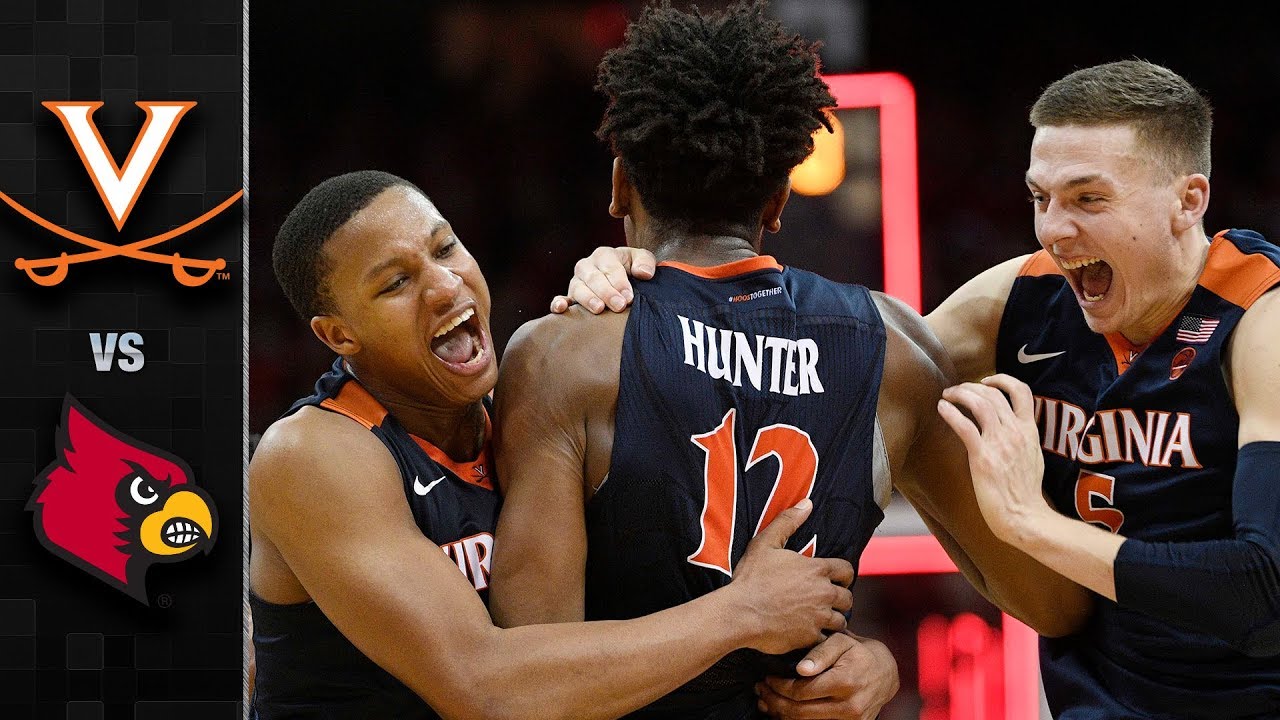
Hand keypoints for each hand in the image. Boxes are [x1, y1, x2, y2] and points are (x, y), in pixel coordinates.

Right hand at [550, 246, 654, 313]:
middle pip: (594, 278)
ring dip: (588, 299)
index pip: (610, 267)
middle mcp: (587, 266)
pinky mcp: (570, 296)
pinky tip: (561, 308)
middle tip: (619, 306)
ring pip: (578, 289)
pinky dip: (558, 303)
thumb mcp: (642, 260)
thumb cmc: (632, 269)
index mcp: (604, 255)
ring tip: (599, 309)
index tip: (629, 297)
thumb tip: (644, 274)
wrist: (622, 280)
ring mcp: (576, 281)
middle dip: (607, 293)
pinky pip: (560, 298)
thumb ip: (645, 262)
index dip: (619, 282)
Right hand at [728, 499, 854, 654]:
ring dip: (833, 619)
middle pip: (848, 598)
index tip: (835, 579)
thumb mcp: (765, 543)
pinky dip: (821, 637)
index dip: (843, 575)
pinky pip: (826, 639)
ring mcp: (818, 617)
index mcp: (816, 569)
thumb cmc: (750, 578)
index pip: (847, 570)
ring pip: (840, 620)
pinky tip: (809, 634)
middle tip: (827, 600)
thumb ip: (788, 521)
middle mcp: (823, 593)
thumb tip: (807, 503)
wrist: (739, 613)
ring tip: (820, 618)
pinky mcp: (810, 637)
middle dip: (840, 598)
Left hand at [756, 632, 897, 718]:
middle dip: (775, 702)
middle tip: (761, 690)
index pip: (801, 691)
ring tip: (768, 701)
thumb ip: (820, 653)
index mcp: (845, 682)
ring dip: (782, 714)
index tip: (768, 678)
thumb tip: (800, 669)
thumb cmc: (858, 653)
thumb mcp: (842, 642)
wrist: (885, 672)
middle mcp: (849, 706)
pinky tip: (785, 711)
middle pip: (800, 712)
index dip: (779, 687)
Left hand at [937, 374, 1049, 541]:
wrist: (1024, 517)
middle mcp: (1016, 432)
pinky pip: (964, 426)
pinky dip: (950, 413)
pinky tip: (941, 409)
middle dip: (971, 386)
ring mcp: (1000, 443)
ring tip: (947, 395)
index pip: (1022, 391)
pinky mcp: (983, 457)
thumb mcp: (1032, 458)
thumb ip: (1022, 439)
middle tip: (956, 390)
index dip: (1002, 379)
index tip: (986, 380)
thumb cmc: (1025, 493)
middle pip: (993, 393)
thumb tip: (1010, 429)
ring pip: (979, 403)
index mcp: (1030, 431)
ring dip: (959, 394)